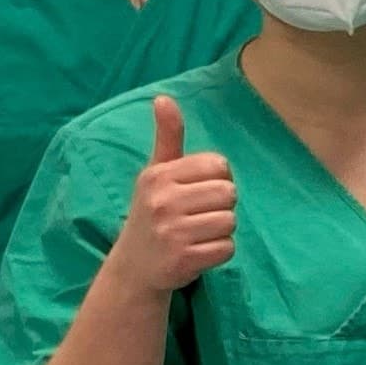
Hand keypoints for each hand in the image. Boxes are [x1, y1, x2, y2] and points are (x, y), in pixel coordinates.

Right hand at [113, 96, 234, 295]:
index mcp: (159, 175)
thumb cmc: (152, 212)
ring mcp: (173, 232)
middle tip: (198, 215)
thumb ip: (167, 137)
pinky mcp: (184, 259)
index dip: (217, 179)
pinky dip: (219, 252)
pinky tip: (198, 251)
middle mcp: (163, 201)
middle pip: (229, 193)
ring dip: (221, 230)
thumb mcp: (156, 172)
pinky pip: (228, 248)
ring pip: (230, 221)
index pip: (218, 165)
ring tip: (197, 233)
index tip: (198, 192)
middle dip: (222, 205)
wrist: (135, 267)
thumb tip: (164, 98)